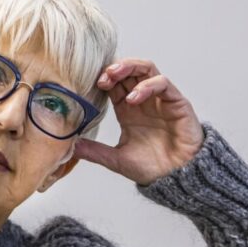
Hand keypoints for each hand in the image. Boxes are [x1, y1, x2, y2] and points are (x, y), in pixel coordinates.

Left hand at [74, 58, 204, 185]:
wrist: (177, 179)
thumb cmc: (152, 168)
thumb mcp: (116, 159)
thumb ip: (94, 151)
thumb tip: (70, 146)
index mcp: (128, 110)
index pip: (114, 83)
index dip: (101, 78)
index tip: (87, 83)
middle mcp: (143, 100)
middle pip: (128, 70)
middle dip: (113, 68)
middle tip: (100, 76)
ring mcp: (160, 99)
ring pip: (146, 68)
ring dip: (129, 66)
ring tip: (113, 75)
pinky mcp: (176, 102)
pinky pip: (163, 83)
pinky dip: (147, 86)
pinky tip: (134, 98)